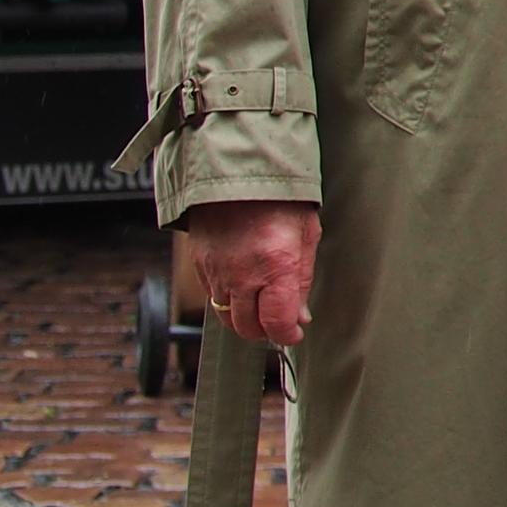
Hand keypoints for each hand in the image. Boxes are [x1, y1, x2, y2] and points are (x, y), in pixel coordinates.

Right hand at [181, 201, 318, 347]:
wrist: (237, 171)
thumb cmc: (280, 199)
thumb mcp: (307, 235)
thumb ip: (302, 279)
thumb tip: (300, 316)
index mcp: (276, 266)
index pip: (277, 323)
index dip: (288, 335)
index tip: (295, 333)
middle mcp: (242, 275)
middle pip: (248, 327)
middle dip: (266, 330)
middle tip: (279, 320)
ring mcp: (217, 272)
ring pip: (227, 317)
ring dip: (246, 318)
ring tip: (262, 305)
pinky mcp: (200, 266)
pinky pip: (212, 298)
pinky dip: (228, 301)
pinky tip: (243, 287)